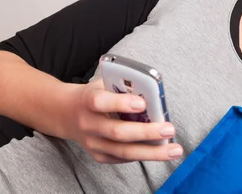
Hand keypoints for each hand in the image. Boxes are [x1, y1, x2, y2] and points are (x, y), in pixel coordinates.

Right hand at [61, 79, 182, 163]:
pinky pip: (123, 158)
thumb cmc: (95, 94)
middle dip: (146, 132)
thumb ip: (124, 87)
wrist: (66, 113)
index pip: (101, 102)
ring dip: (152, 152)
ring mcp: (92, 143)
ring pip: (124, 152)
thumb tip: (153, 93)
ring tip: (174, 149)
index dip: (121, 103)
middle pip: (117, 132)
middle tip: (170, 129)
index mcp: (88, 100)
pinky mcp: (98, 155)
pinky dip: (143, 155)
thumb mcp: (104, 83)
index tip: (143, 103)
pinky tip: (160, 151)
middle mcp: (88, 124)